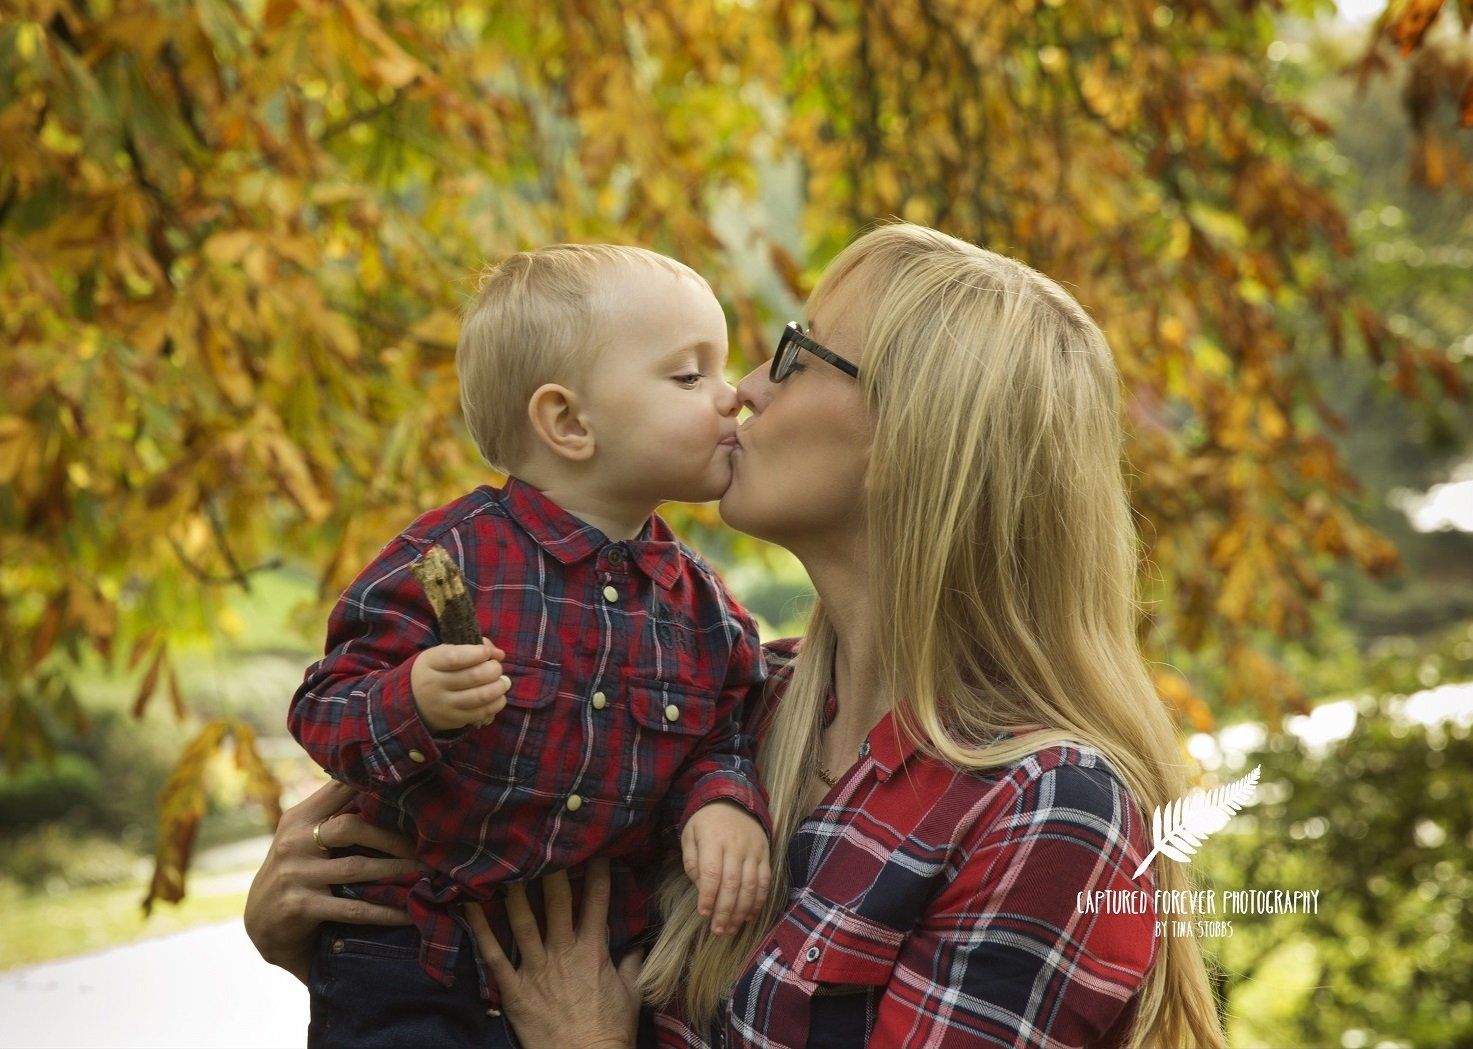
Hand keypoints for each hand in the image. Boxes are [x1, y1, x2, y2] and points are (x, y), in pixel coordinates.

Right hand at [244, 779, 418, 983]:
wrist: (261, 925)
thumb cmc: (297, 873)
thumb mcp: (304, 838)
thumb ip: (334, 816)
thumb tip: (389, 789)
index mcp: (299, 818)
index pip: (337, 788)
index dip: (372, 783)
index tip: (410, 784)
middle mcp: (294, 841)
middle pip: (351, 826)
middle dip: (393, 837)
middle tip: (428, 846)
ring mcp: (295, 875)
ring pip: (357, 868)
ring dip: (397, 872)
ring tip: (428, 875)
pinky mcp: (300, 907)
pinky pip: (352, 908)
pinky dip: (384, 911)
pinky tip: (407, 913)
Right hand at [410, 637, 510, 731]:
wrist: (414, 701)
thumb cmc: (437, 670)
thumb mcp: (444, 652)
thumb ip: (471, 647)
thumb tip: (499, 654)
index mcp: (430, 663)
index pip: (455, 658)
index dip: (477, 653)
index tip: (487, 652)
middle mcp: (434, 685)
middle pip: (473, 677)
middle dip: (493, 670)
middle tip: (497, 667)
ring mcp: (444, 705)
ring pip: (480, 696)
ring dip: (499, 687)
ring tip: (504, 682)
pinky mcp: (454, 720)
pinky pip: (481, 713)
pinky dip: (496, 703)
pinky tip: (499, 696)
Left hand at [464, 859, 641, 1048]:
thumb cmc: (609, 1031)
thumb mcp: (632, 994)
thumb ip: (632, 965)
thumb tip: (638, 946)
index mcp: (593, 951)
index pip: (597, 902)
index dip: (597, 872)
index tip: (595, 849)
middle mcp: (564, 953)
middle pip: (558, 902)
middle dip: (552, 870)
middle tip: (544, 843)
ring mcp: (538, 969)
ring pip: (523, 920)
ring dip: (515, 891)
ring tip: (506, 864)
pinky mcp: (515, 988)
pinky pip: (494, 954)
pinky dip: (480, 929)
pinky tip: (469, 906)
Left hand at [682, 800, 770, 935]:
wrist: (734, 801)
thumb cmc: (706, 822)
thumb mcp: (690, 835)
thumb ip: (692, 862)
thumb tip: (701, 889)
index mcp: (713, 840)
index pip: (711, 873)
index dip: (708, 896)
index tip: (703, 913)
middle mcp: (735, 846)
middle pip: (732, 883)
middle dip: (725, 910)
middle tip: (718, 930)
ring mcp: (753, 851)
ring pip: (750, 886)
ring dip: (741, 911)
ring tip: (731, 928)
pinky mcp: (765, 855)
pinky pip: (765, 881)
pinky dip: (758, 901)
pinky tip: (749, 915)